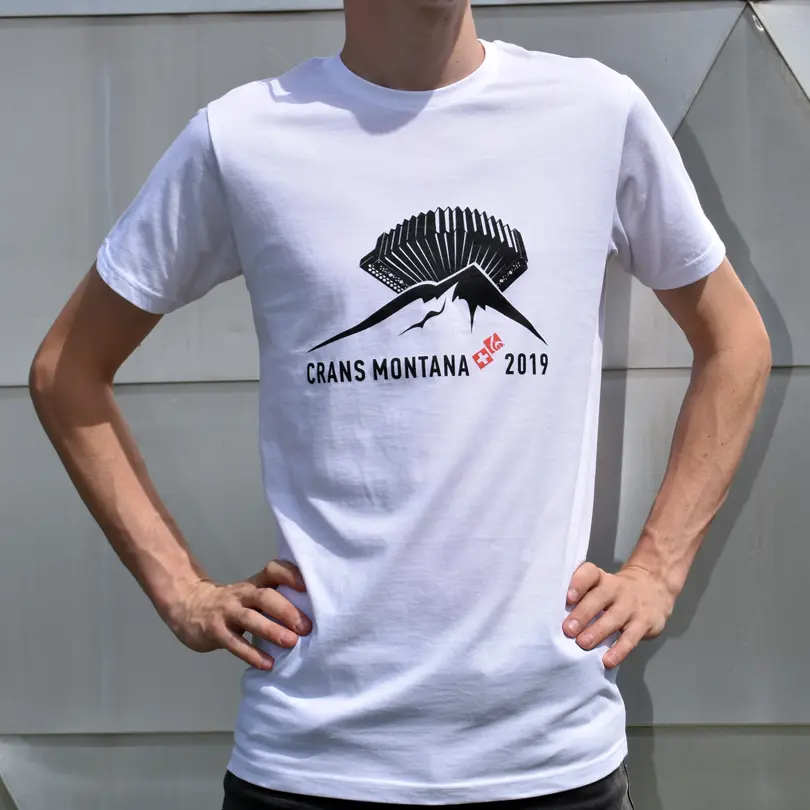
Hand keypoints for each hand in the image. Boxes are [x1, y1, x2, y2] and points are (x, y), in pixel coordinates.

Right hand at [165, 559, 311, 669]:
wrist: (188, 606)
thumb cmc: (232, 604)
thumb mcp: (250, 596)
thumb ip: (274, 600)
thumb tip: (310, 616)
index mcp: (255, 584)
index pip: (273, 570)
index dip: (290, 575)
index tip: (308, 586)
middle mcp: (242, 595)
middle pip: (265, 596)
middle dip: (287, 610)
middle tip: (306, 626)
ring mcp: (227, 612)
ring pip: (250, 618)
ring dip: (272, 630)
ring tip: (292, 642)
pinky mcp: (215, 631)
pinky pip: (235, 643)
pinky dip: (252, 654)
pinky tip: (268, 664)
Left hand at [563, 562, 674, 668]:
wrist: (654, 588)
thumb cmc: (614, 592)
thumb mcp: (600, 585)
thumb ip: (581, 596)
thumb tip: (551, 615)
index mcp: (601, 578)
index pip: (590, 574)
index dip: (578, 583)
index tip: (568, 598)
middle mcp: (616, 589)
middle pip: (599, 597)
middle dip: (583, 613)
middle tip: (568, 629)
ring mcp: (631, 606)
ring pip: (614, 618)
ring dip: (597, 631)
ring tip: (582, 644)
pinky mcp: (644, 624)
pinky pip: (631, 638)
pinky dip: (619, 650)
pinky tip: (607, 661)